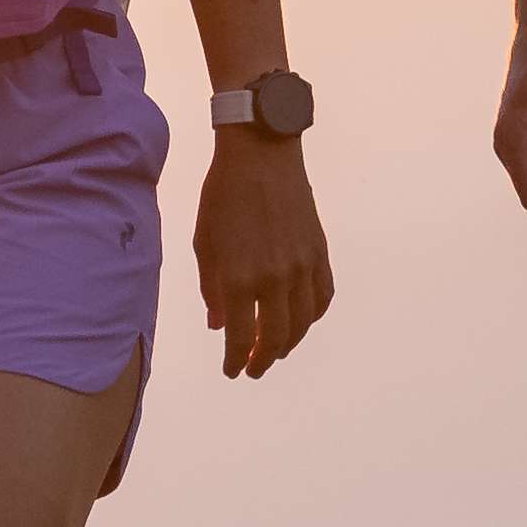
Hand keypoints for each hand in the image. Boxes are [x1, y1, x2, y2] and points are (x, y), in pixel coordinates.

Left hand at [195, 131, 333, 376]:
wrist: (261, 155)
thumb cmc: (223, 196)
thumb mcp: (204, 243)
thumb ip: (211, 290)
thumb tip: (218, 326)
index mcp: (238, 277)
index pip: (239, 338)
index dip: (234, 361)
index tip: (231, 371)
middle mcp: (273, 278)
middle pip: (275, 338)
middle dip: (262, 360)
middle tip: (253, 369)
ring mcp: (301, 266)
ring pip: (302, 323)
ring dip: (289, 344)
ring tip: (275, 350)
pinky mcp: (319, 253)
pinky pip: (322, 297)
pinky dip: (312, 316)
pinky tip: (300, 321)